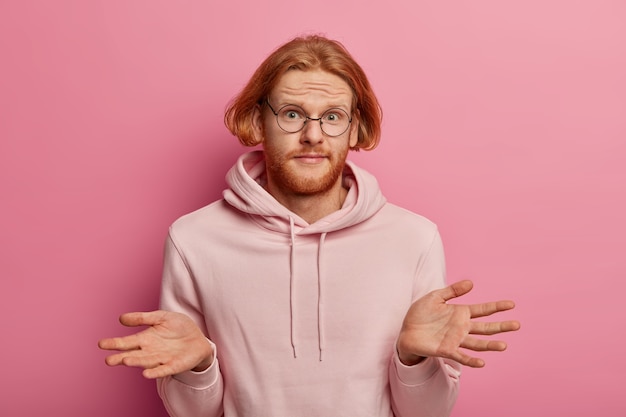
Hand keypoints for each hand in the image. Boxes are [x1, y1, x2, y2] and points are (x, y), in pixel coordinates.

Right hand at [98, 310, 213, 378]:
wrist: (198, 339)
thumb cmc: (179, 328)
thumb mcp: (161, 317)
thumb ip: (142, 318)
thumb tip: (121, 318)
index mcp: (145, 339)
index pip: (127, 342)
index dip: (114, 343)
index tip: (101, 344)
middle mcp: (150, 351)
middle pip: (133, 355)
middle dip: (121, 357)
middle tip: (108, 360)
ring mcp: (161, 359)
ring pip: (146, 362)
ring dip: (136, 362)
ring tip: (125, 360)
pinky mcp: (174, 365)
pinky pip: (163, 370)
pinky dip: (156, 372)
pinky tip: (146, 374)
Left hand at [396, 280, 519, 367]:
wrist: (406, 331)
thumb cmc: (420, 314)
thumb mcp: (435, 297)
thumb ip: (452, 291)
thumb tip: (471, 283)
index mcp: (460, 313)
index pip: (483, 310)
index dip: (496, 307)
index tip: (511, 304)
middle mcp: (461, 327)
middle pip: (485, 328)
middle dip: (501, 326)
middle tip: (517, 325)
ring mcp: (455, 340)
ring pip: (477, 343)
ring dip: (490, 345)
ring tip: (504, 345)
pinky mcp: (446, 350)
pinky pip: (461, 356)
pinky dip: (471, 360)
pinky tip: (482, 362)